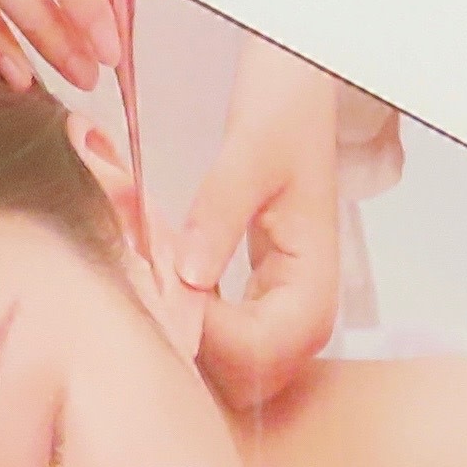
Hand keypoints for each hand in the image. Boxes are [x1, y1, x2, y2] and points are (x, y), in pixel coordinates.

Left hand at [179, 41, 349, 410]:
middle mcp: (304, 310)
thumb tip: (187, 277)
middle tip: (151, 275)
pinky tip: (165, 273)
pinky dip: (187, 318)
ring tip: (156, 270)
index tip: (160, 275)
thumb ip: (218, 212)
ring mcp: (282, 312)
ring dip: (185, 330)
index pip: (258, 349)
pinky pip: (220, 340)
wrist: (297, 91)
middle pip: (244, 375)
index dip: (202, 329)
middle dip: (191, 335)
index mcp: (314, 281)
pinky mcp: (257, 303)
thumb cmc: (284, 114)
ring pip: (228, 366)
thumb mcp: (249, 151)